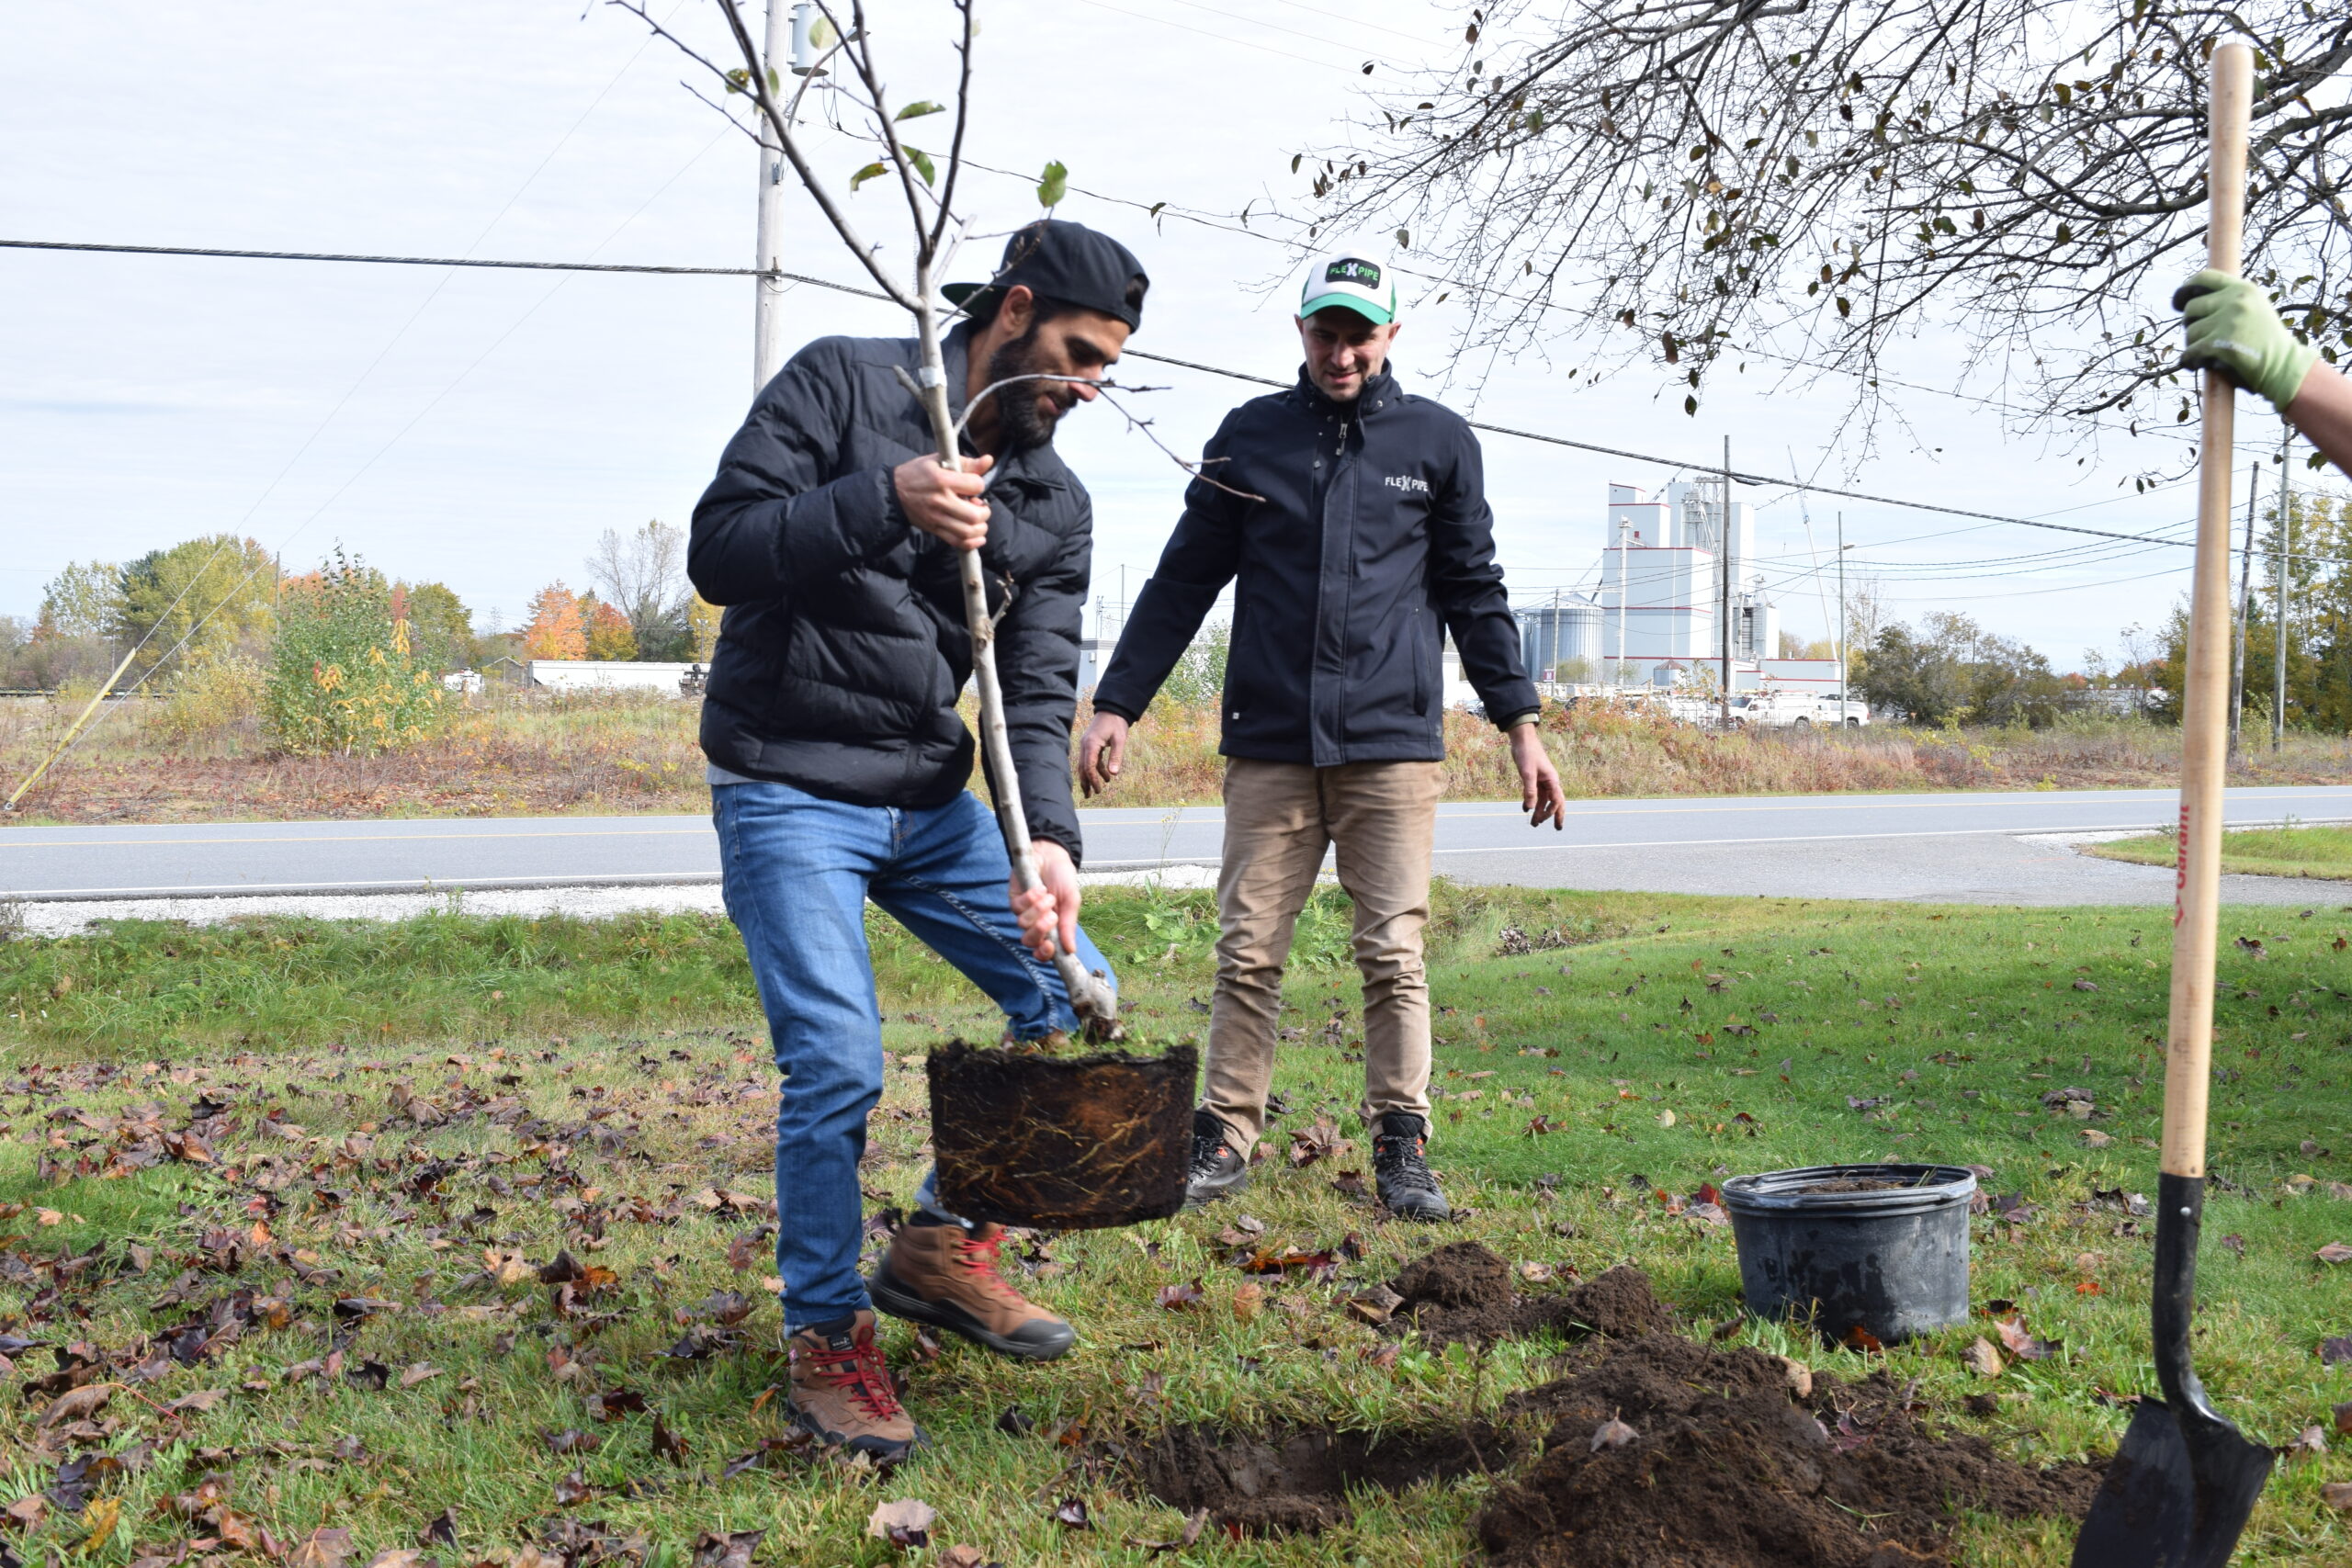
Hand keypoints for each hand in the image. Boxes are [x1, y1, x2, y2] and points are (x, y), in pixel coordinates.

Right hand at [893, 452, 995, 549]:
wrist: (893, 492)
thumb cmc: (917, 473)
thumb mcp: (938, 460)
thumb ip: (966, 463)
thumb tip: (989, 460)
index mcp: (943, 480)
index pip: (975, 486)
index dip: (979, 485)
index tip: (974, 485)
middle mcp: (941, 501)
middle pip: (973, 515)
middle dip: (984, 512)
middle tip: (980, 507)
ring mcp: (937, 518)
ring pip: (967, 531)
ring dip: (980, 528)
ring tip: (978, 520)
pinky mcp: (934, 530)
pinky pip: (957, 542)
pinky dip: (971, 543)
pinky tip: (977, 536)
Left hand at [1011, 837, 1081, 962]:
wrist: (1051, 854)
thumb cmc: (1063, 878)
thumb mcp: (1072, 901)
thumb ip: (1069, 925)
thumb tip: (1071, 950)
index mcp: (1053, 928)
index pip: (1044, 950)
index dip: (1044, 954)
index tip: (1050, 948)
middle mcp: (1036, 923)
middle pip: (1029, 941)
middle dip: (1040, 931)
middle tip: (1052, 917)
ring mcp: (1023, 911)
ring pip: (1022, 924)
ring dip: (1038, 910)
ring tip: (1048, 896)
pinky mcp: (1014, 898)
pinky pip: (1017, 907)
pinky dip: (1030, 899)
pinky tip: (1039, 888)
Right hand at [1077, 712, 1129, 795]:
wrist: (1113, 709)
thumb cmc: (1116, 723)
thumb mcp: (1119, 740)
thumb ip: (1116, 756)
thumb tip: (1113, 774)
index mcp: (1091, 744)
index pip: (1088, 766)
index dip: (1092, 779)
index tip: (1099, 789)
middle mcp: (1085, 745)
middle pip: (1082, 768)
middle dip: (1086, 782)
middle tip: (1090, 796)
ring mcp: (1087, 745)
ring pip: (1085, 765)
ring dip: (1090, 778)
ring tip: (1096, 791)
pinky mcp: (1091, 745)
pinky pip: (1092, 760)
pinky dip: (1097, 769)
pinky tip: (1106, 777)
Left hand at [1509, 720, 1565, 830]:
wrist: (1522, 740)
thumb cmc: (1527, 754)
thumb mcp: (1527, 773)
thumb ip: (1529, 791)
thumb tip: (1529, 809)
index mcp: (1552, 780)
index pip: (1556, 801)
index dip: (1551, 812)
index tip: (1541, 820)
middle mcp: (1550, 781)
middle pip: (1556, 802)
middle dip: (1556, 815)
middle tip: (1557, 829)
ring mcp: (1543, 780)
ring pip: (1544, 800)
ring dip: (1540, 811)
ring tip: (1534, 824)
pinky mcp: (1534, 778)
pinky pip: (1536, 793)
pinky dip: (1532, 802)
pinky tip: (1526, 809)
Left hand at [2176, 269, 2319, 413]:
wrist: (2284, 365)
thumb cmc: (2265, 341)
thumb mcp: (2254, 309)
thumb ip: (2229, 301)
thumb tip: (2193, 299)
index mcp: (2243, 289)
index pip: (2205, 278)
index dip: (2185, 289)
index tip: (2179, 303)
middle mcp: (2235, 301)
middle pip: (2191, 308)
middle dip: (2191, 325)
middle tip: (2201, 338)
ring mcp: (2229, 322)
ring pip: (2190, 332)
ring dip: (2193, 345)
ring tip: (2209, 354)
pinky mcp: (2221, 344)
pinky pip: (2190, 352)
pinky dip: (2189, 361)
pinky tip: (2196, 364)